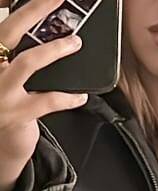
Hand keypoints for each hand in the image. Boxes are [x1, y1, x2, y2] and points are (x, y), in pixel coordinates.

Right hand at [0, 0, 86, 190]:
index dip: (22, 6)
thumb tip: (48, 23)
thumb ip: (17, 50)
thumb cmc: (8, 100)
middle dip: (36, 9)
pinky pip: (46, 101)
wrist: (0, 143)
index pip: (1, 24)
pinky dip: (67, 97)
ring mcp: (0, 92)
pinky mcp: (16, 114)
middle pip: (9, 30)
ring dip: (55, 50)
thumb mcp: (6, 70)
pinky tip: (81, 95)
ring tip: (75, 43)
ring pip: (28, 63)